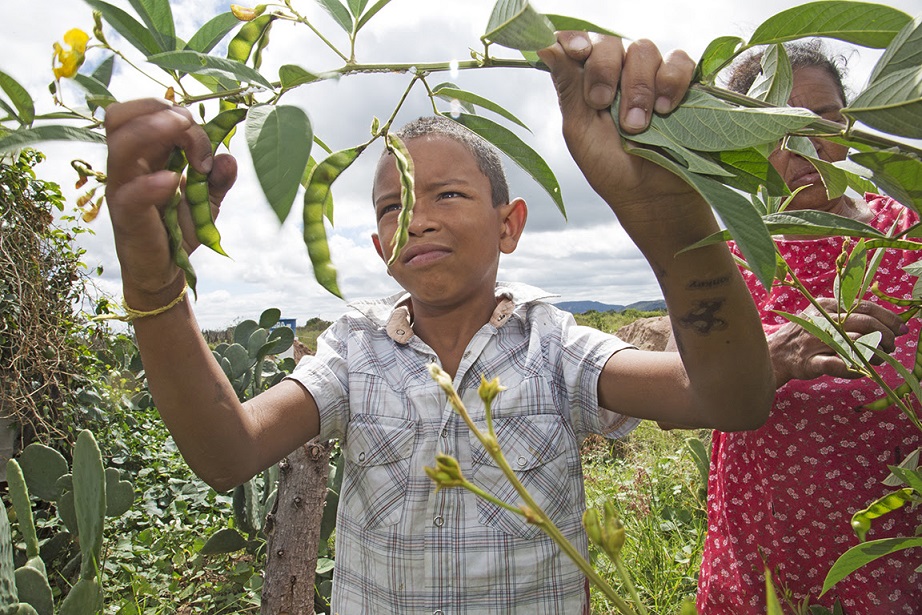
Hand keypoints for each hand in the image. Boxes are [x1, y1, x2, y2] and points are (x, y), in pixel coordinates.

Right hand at [104, 99, 236, 308]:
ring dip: (155, 132)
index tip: (209, 143)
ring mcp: (122, 189)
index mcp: (143, 154)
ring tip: (189, 148)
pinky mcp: (126, 216)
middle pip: (121, 116)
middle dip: (162, 113)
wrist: (166, 270)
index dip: (177, 113)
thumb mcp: (205, 200)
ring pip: (119, 143)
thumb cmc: (179, 229)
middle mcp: (127, 166)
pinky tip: (176, 182)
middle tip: (193, 133)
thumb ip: (218, 178)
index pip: (143, 111)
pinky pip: (130, 192)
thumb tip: (229, 158)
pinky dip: (153, 182)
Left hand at [536, 32, 694, 215]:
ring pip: (644, 50)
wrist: (651, 197)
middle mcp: (618, 74)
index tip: (578, 53)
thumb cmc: (611, 169)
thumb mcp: (581, 131)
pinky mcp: (682, 86)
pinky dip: (672, 81)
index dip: (576, 40)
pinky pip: (680, 62)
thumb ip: (568, 88)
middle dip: (605, 71)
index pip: (579, 44)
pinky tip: (666, 109)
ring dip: (638, 86)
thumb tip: (545, 47)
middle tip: (603, 104)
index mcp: (587, 82)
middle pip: (610, 43)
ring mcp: (651, 77)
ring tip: (637, 124)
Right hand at [769, 298, 907, 385]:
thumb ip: (850, 316)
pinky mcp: (810, 362)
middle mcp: (821, 320)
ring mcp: (815, 341)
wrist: (774, 352)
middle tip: (893, 347)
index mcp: (826, 305)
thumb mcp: (824, 316)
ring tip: (880, 359)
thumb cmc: (806, 335)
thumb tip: (889, 323)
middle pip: (865, 323)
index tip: (902, 328)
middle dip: (887, 335)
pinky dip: (854, 369)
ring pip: (855, 343)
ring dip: (875, 353)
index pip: (865, 307)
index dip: (888, 318)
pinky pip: (837, 365)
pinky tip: (862, 371)